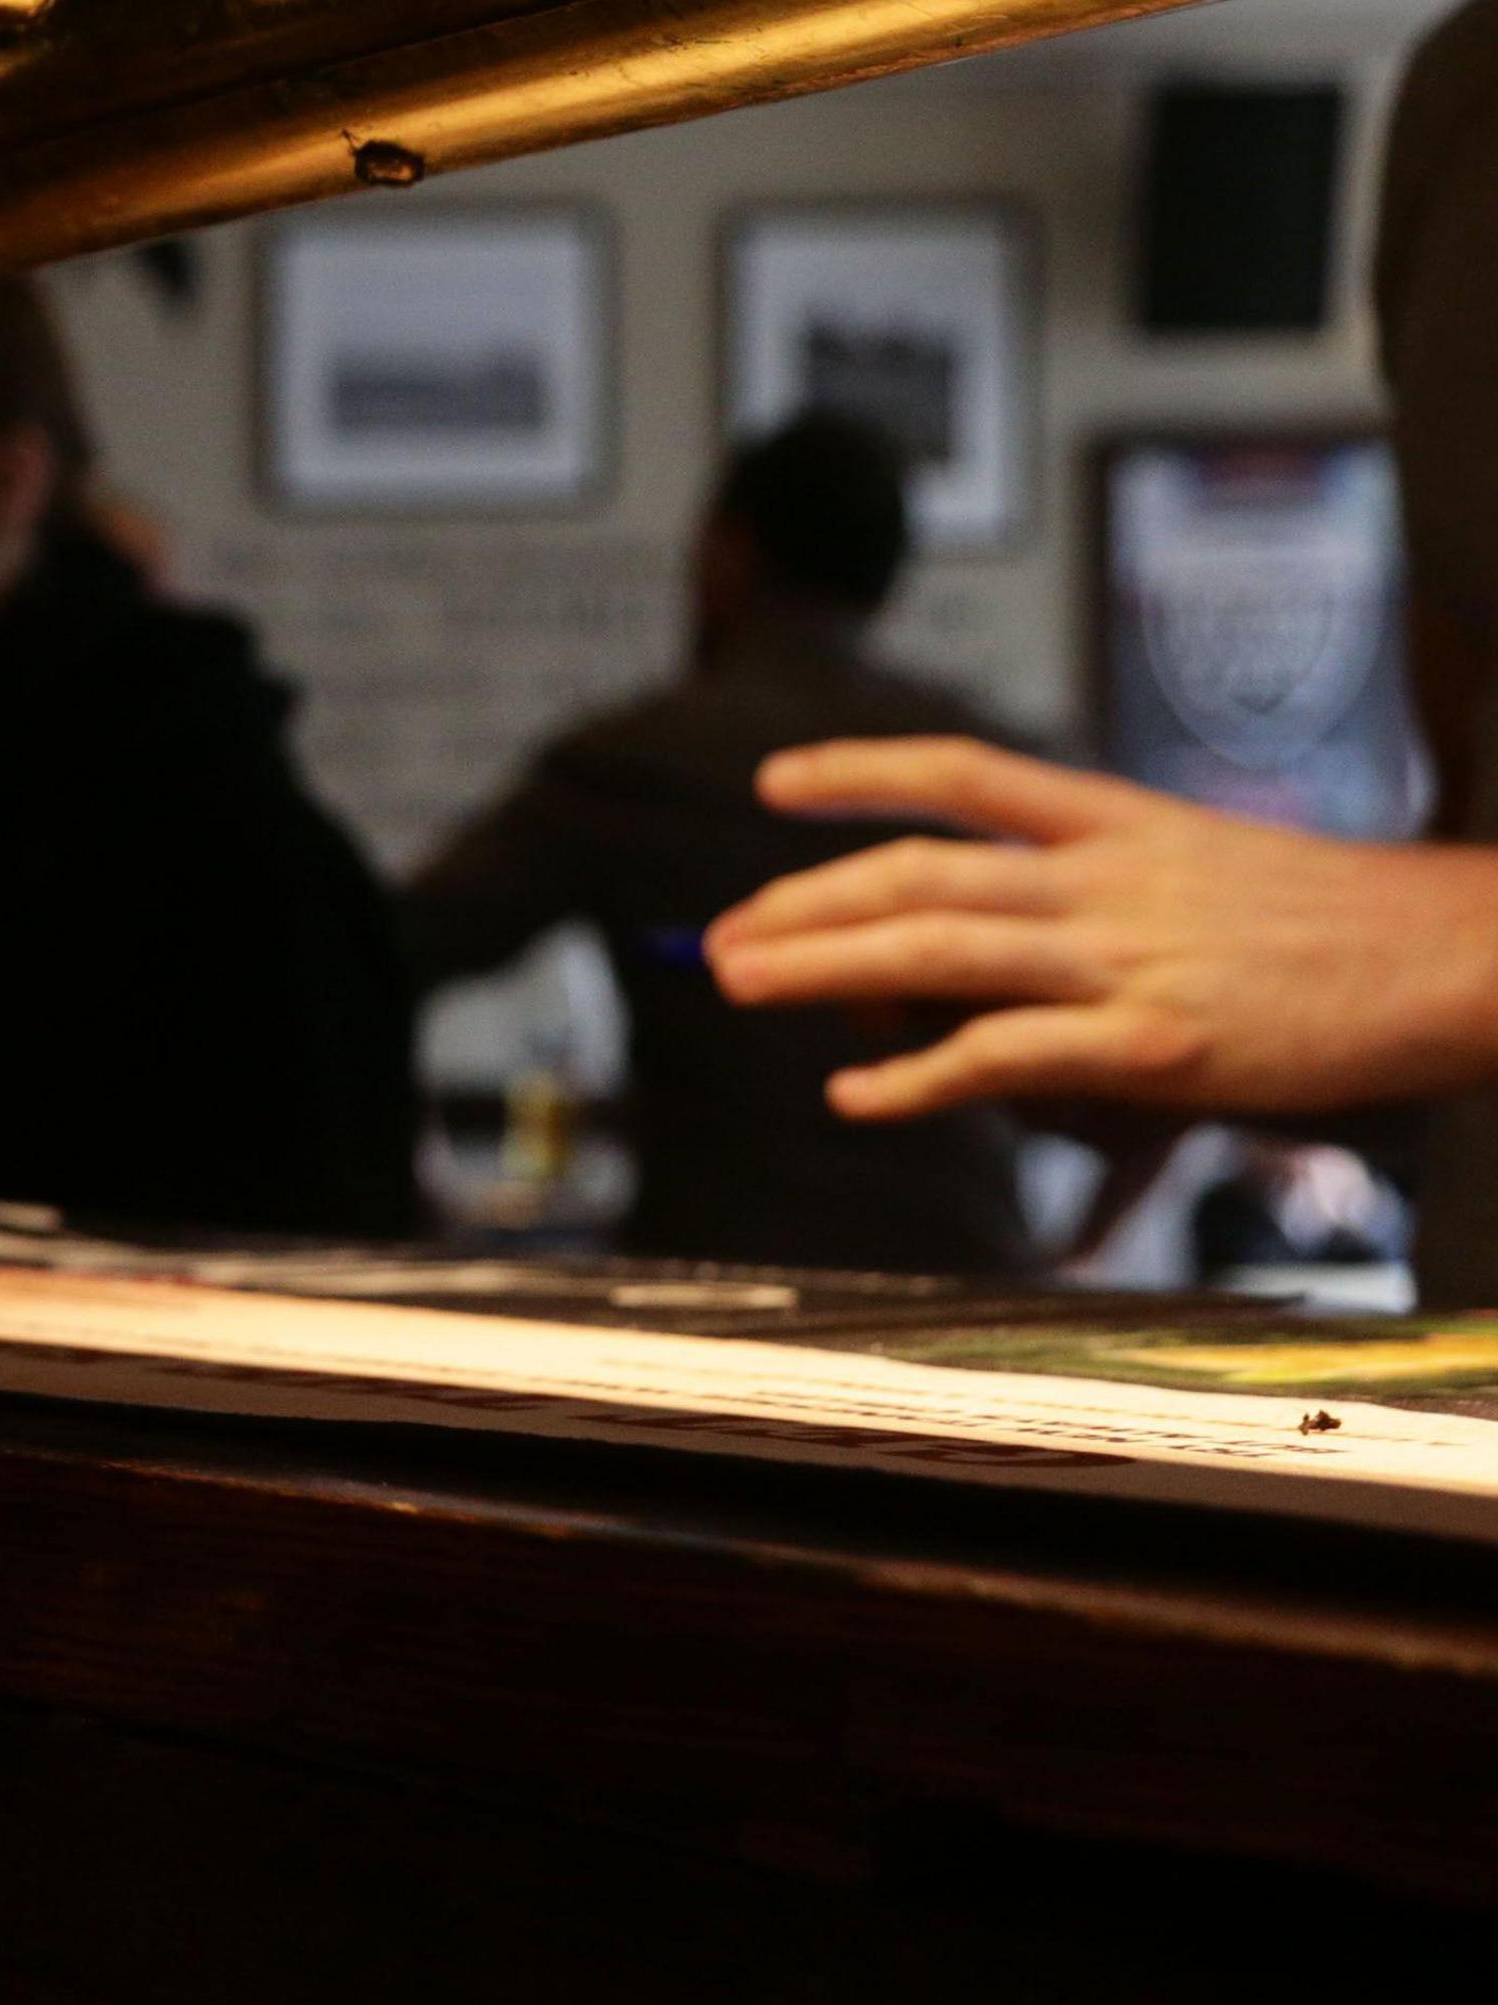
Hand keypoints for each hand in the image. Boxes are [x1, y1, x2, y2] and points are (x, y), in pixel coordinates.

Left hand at [706, 736, 1497, 1119]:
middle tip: (718, 938)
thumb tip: (1006, 960)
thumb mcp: (1210, 883)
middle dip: (804, 904)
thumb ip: (1104, 910)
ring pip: (938, 949)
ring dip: (822, 969)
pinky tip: (855, 1094)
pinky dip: (918, 1077)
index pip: (965, 776)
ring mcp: (1129, 959)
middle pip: (920, 875)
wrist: (1460, 955)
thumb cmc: (1342, 932)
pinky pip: (1008, 1054)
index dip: (860, 774)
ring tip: (739, 985)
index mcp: (1124, 827)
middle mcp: (1109, 881)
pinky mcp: (1157, 1043)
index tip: (775, 786)